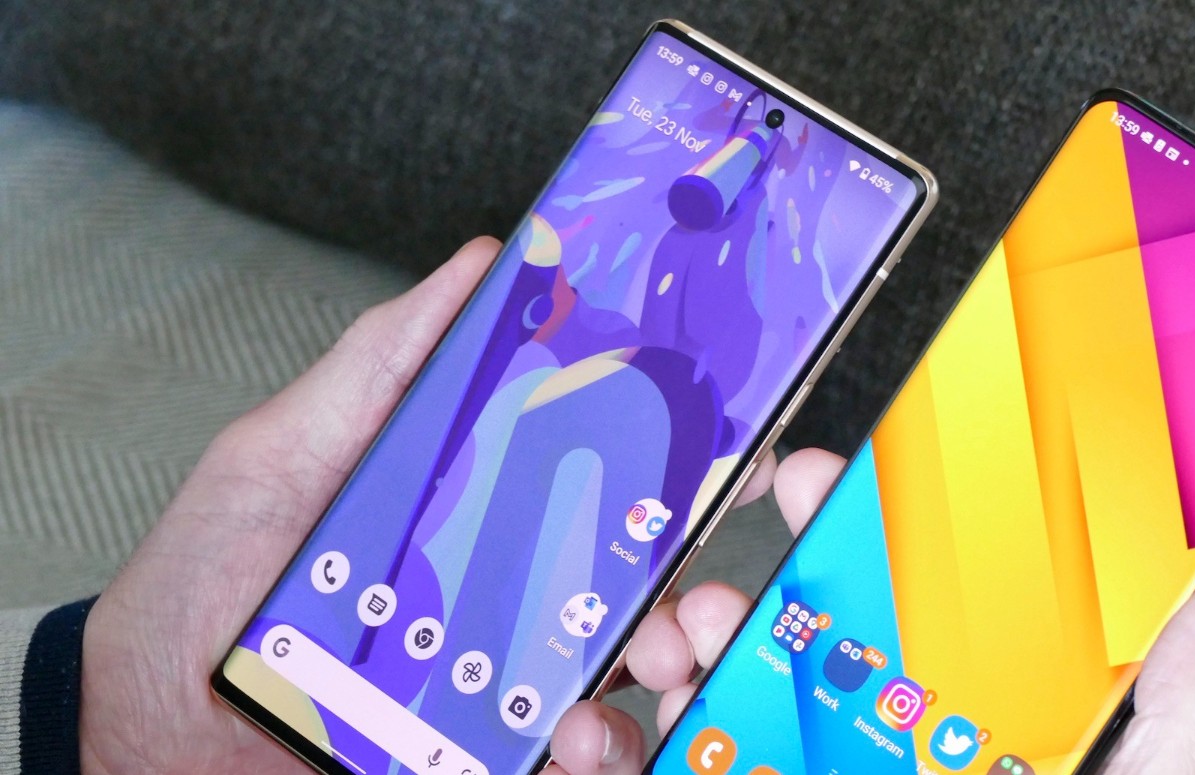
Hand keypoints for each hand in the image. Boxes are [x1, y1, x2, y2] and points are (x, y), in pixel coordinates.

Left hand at [77, 237, 779, 774]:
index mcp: (479, 518)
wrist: (146, 725)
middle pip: (640, 588)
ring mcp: (502, 688)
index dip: (679, 469)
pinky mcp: (491, 753)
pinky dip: (602, 751)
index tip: (736, 448)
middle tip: (705, 582)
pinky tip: (577, 737)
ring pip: (630, 679)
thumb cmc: (204, 582)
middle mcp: (507, 603)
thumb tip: (479, 264)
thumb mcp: (286, 450)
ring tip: (657, 655)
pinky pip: (582, 758)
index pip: (603, 488)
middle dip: (697, 582)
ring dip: (669, 662)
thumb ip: (386, 365)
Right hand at [550, 449, 1194, 774]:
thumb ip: (1175, 725)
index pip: (911, 624)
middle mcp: (863, 766)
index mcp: (958, 749)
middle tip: (733, 576)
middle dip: (747, 592)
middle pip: (792, 654)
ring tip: (671, 642)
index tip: (824, 488)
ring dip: (673, 661)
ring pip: (709, 714)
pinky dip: (608, 750)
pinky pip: (651, 770)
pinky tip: (606, 732)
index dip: (863, 543)